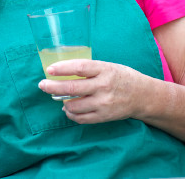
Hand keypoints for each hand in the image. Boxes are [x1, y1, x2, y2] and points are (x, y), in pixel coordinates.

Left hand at [37, 59, 154, 123]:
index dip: (62, 69)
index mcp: (104, 70)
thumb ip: (90, 69)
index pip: (78, 68)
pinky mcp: (103, 116)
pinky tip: (68, 108)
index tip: (49, 70)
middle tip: (42, 85)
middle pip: (72, 88)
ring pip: (73, 105)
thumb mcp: (108, 67)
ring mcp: (103, 103)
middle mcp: (103, 86)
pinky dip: (70, 114)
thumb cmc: (122, 77)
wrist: (142, 96)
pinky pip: (80, 118)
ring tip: (58, 98)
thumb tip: (63, 72)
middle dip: (53, 87)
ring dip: (62, 102)